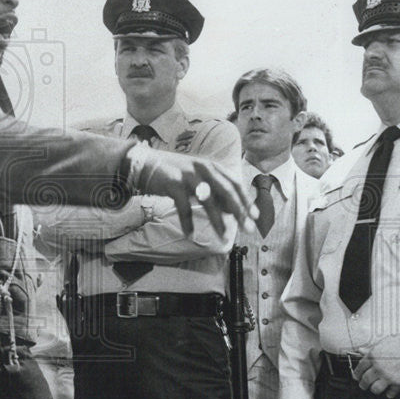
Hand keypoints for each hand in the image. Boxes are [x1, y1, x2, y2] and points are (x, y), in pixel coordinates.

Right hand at [130, 145, 255, 237]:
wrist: (143, 163)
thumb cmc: (172, 173)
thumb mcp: (196, 178)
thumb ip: (213, 190)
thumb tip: (232, 209)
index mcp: (210, 166)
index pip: (234, 183)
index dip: (246, 199)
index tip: (255, 215)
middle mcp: (202, 168)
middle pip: (226, 191)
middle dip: (239, 211)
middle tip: (248, 228)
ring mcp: (187, 175)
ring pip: (208, 200)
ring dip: (217, 220)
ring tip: (223, 235)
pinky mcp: (172, 183)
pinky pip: (184, 207)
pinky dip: (187, 222)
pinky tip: (190, 234)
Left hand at [353, 333, 399, 397]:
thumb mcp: (383, 343)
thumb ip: (371, 350)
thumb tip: (360, 350)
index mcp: (372, 357)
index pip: (360, 368)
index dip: (357, 374)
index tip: (356, 377)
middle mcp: (378, 368)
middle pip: (365, 380)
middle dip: (363, 385)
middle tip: (363, 386)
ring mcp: (388, 376)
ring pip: (375, 389)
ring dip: (374, 390)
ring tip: (375, 390)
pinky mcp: (399, 383)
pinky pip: (391, 392)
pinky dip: (389, 394)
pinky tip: (389, 393)